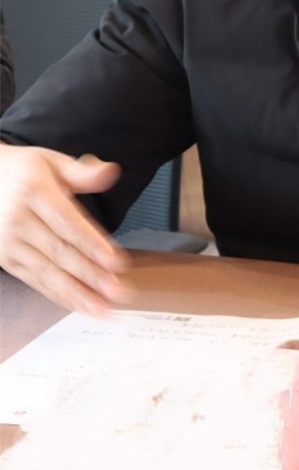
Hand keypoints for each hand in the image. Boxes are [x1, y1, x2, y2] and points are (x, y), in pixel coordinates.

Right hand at [0, 144, 130, 314]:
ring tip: (102, 308)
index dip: (93, 244)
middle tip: (117, 292)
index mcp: (34, 191)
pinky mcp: (6, 260)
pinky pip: (35, 280)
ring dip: (77, 294)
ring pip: (47, 273)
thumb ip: (81, 172)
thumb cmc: (23, 171)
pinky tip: (79, 305)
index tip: (116, 262)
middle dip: (91, 276)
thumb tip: (109, 172)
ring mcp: (8, 243)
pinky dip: (58, 295)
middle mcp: (18, 220)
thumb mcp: (51, 161)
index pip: (68, 223)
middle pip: (60, 252)